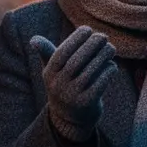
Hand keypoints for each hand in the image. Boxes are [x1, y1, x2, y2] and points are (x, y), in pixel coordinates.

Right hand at [30, 26, 116, 142]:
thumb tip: (33, 39)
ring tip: (111, 48)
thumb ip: (46, 53)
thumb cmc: (64, 84)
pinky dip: (109, 70)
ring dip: (104, 56)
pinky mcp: (88, 103)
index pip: (61, 53)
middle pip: (77, 61)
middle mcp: (58, 85)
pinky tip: (112, 65)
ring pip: (91, 70)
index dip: (74, 39)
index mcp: (49, 74)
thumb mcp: (52, 71)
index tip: (87, 29)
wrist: (70, 118)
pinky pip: (101, 82)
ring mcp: (73, 95)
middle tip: (103, 36)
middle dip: (92, 45)